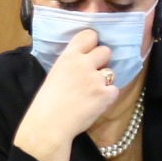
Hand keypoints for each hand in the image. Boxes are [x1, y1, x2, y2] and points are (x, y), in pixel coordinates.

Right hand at [12, 29, 118, 160]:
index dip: (93, 43)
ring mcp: (96, 79)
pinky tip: (95, 104)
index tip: (90, 52)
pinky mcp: (106, 95)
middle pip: (106, 51)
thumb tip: (85, 61)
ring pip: (111, 72)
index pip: (89, 35)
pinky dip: (107, 97)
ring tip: (91, 93)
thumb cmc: (47, 102)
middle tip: (93, 74)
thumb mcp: (56, 73)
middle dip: (102, 61)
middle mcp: (84, 64)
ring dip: (104, 81)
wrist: (49, 125)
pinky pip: (114, 90)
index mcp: (68, 57)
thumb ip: (71, 64)